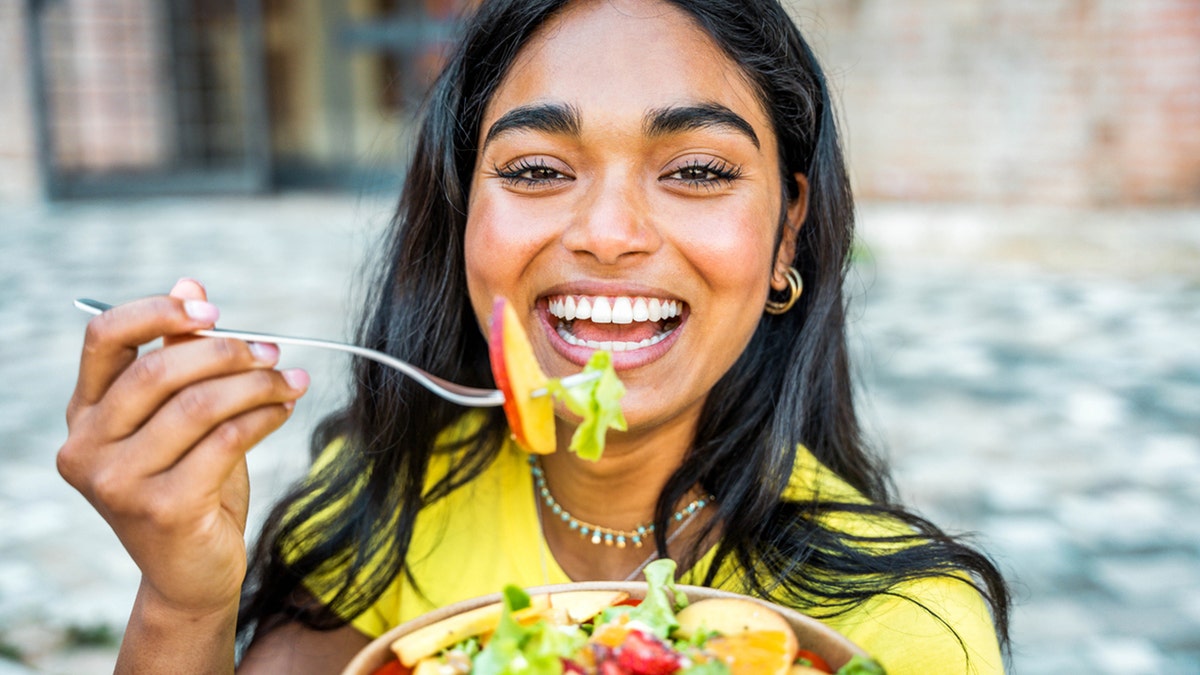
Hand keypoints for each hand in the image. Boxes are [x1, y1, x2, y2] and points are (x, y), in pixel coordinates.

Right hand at [57, 278, 308, 616]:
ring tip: (291, 381)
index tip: (212, 310)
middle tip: (272, 351)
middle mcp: (86, 447)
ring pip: (199, 405)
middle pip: (158, 371)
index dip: (158, 312)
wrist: (192, 573)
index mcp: (83, 414)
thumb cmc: (189, 485)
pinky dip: (263, 417)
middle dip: (226, 352)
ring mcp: (117, 482)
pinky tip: (284, 410)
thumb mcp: (181, 416)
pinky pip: (225, 441)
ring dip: (257, 385)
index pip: (104, 339)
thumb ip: (180, 354)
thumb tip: (191, 284)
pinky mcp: (162, 508)